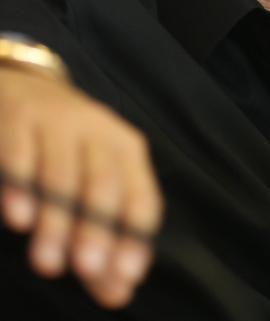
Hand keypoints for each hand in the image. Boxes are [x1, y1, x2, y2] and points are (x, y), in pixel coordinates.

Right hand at [0, 67, 162, 307]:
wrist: (23, 87)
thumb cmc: (65, 146)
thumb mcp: (90, 181)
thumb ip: (102, 238)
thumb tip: (117, 293)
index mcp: (125, 148)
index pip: (141, 195)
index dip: (136, 235)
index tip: (125, 276)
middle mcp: (97, 129)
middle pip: (103, 183)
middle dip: (96, 229)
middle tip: (86, 269)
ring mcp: (57, 118)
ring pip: (61, 171)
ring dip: (56, 219)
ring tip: (47, 262)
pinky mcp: (18, 115)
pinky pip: (20, 151)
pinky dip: (20, 186)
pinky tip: (19, 218)